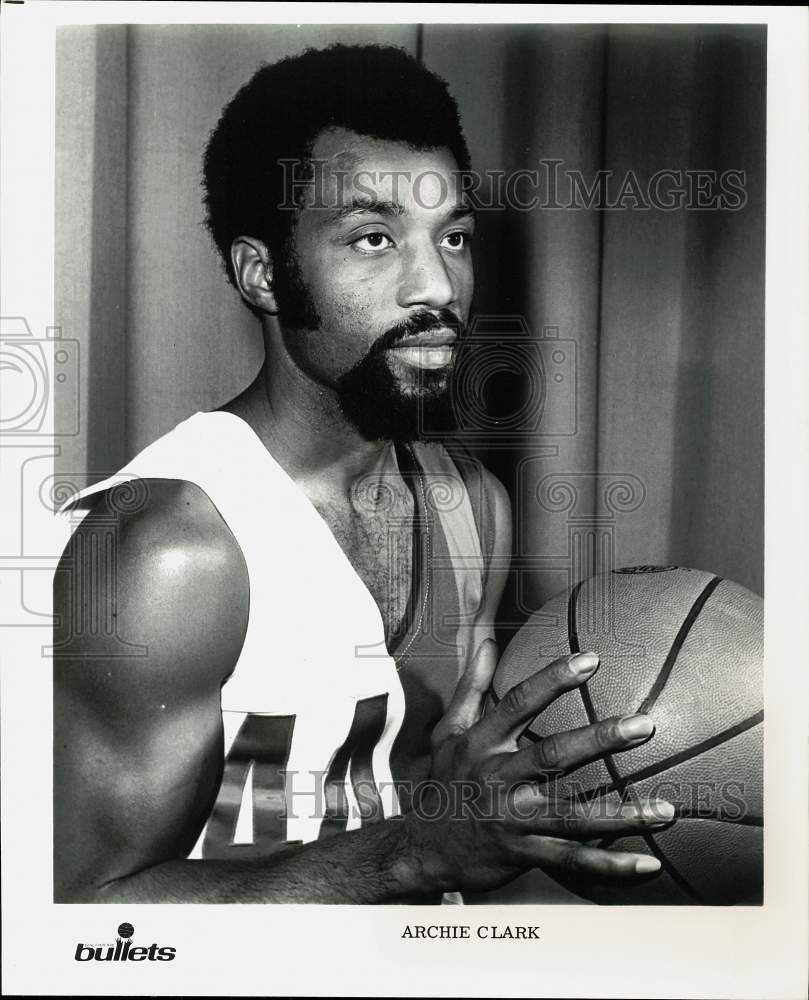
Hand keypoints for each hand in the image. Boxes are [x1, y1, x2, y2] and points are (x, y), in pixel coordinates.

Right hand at [408, 640, 674, 893]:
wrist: (421, 847)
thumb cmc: (444, 780)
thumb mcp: (449, 729)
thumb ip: (473, 684)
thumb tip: (486, 638)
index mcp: (482, 743)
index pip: (518, 704)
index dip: (552, 680)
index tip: (591, 659)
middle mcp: (498, 779)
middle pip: (552, 756)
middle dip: (599, 740)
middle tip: (644, 724)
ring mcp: (512, 819)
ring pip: (572, 816)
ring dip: (621, 814)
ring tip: (666, 810)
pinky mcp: (522, 854)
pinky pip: (571, 861)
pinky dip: (610, 866)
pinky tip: (647, 863)